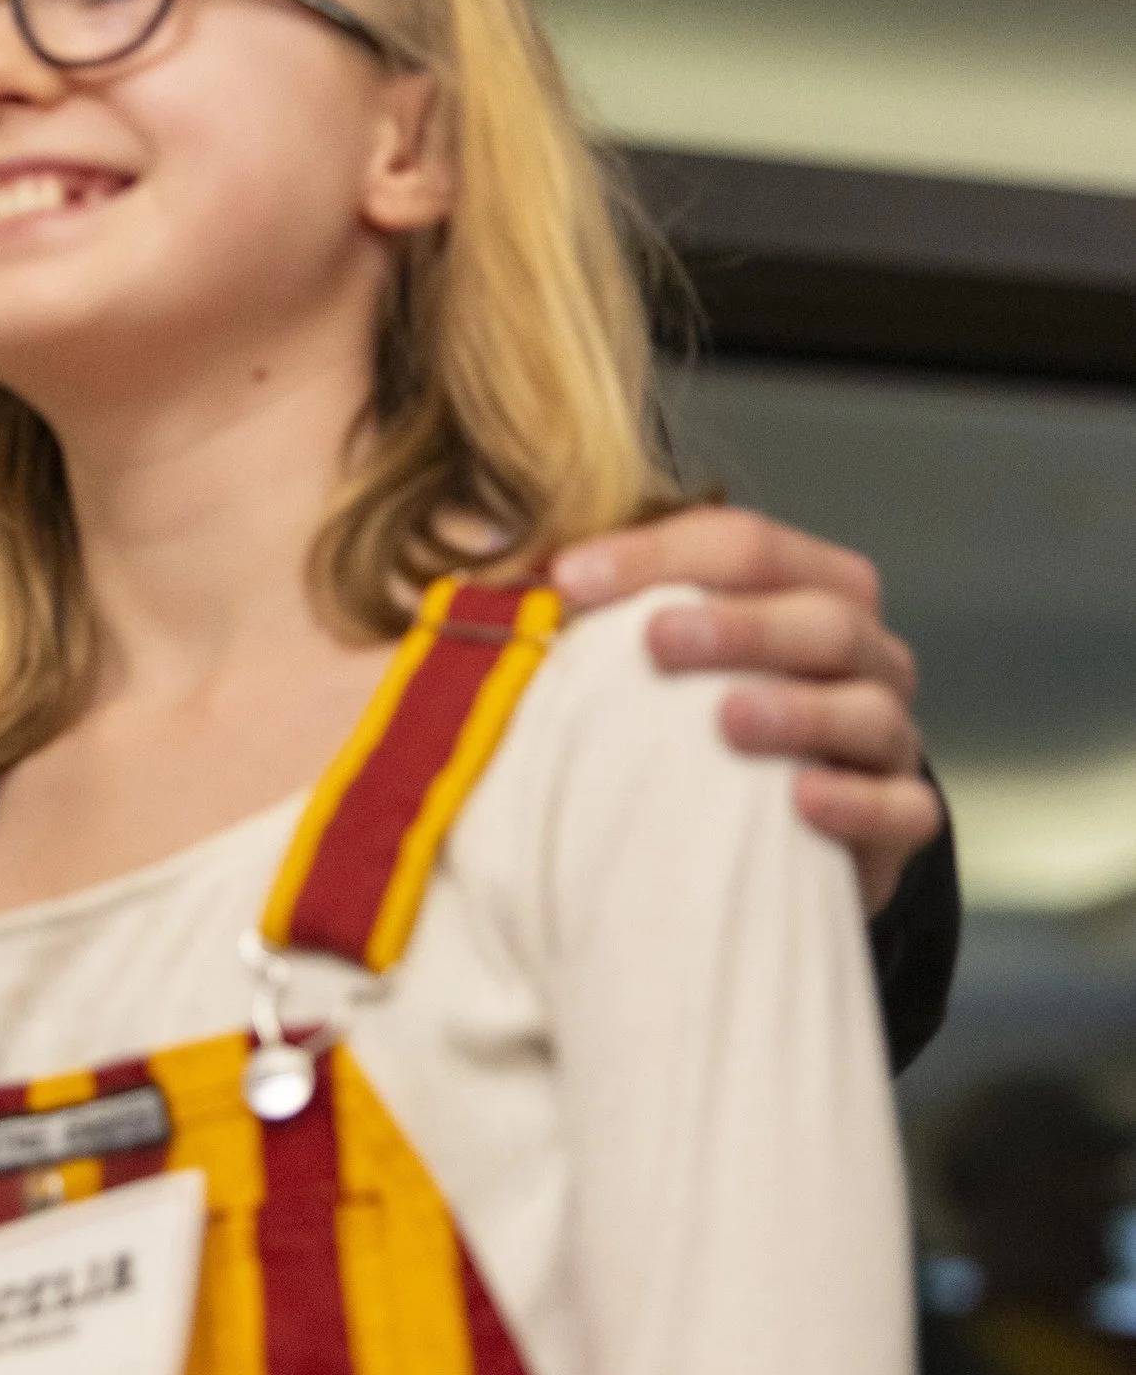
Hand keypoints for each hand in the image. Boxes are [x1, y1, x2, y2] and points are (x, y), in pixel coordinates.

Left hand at [554, 507, 937, 918]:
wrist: (781, 830)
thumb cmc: (702, 724)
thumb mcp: (651, 656)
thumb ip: (589, 609)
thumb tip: (473, 558)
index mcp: (805, 588)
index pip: (745, 543)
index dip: (659, 553)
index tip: (568, 580)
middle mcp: (862, 654)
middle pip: (822, 615)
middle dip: (740, 622)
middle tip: (658, 638)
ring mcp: (888, 738)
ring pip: (868, 708)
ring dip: (798, 709)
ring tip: (727, 718)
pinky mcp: (899, 824)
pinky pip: (902, 809)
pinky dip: (857, 802)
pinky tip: (802, 800)